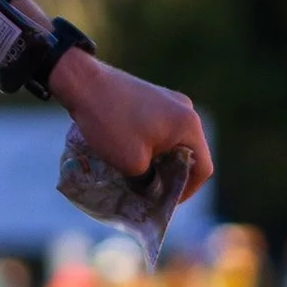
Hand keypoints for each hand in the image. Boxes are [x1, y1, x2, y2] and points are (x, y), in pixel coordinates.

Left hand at [52, 52, 214, 201]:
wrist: (83, 83)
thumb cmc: (111, 125)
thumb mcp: (132, 164)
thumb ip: (149, 180)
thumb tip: (150, 185)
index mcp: (188, 125)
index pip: (203, 168)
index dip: (187, 192)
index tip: (165, 203)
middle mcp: (186, 109)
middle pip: (189, 153)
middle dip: (172, 176)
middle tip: (151, 193)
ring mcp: (170, 100)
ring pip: (173, 141)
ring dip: (160, 160)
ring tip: (139, 176)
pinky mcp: (153, 97)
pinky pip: (161, 128)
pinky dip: (152, 145)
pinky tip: (131, 154)